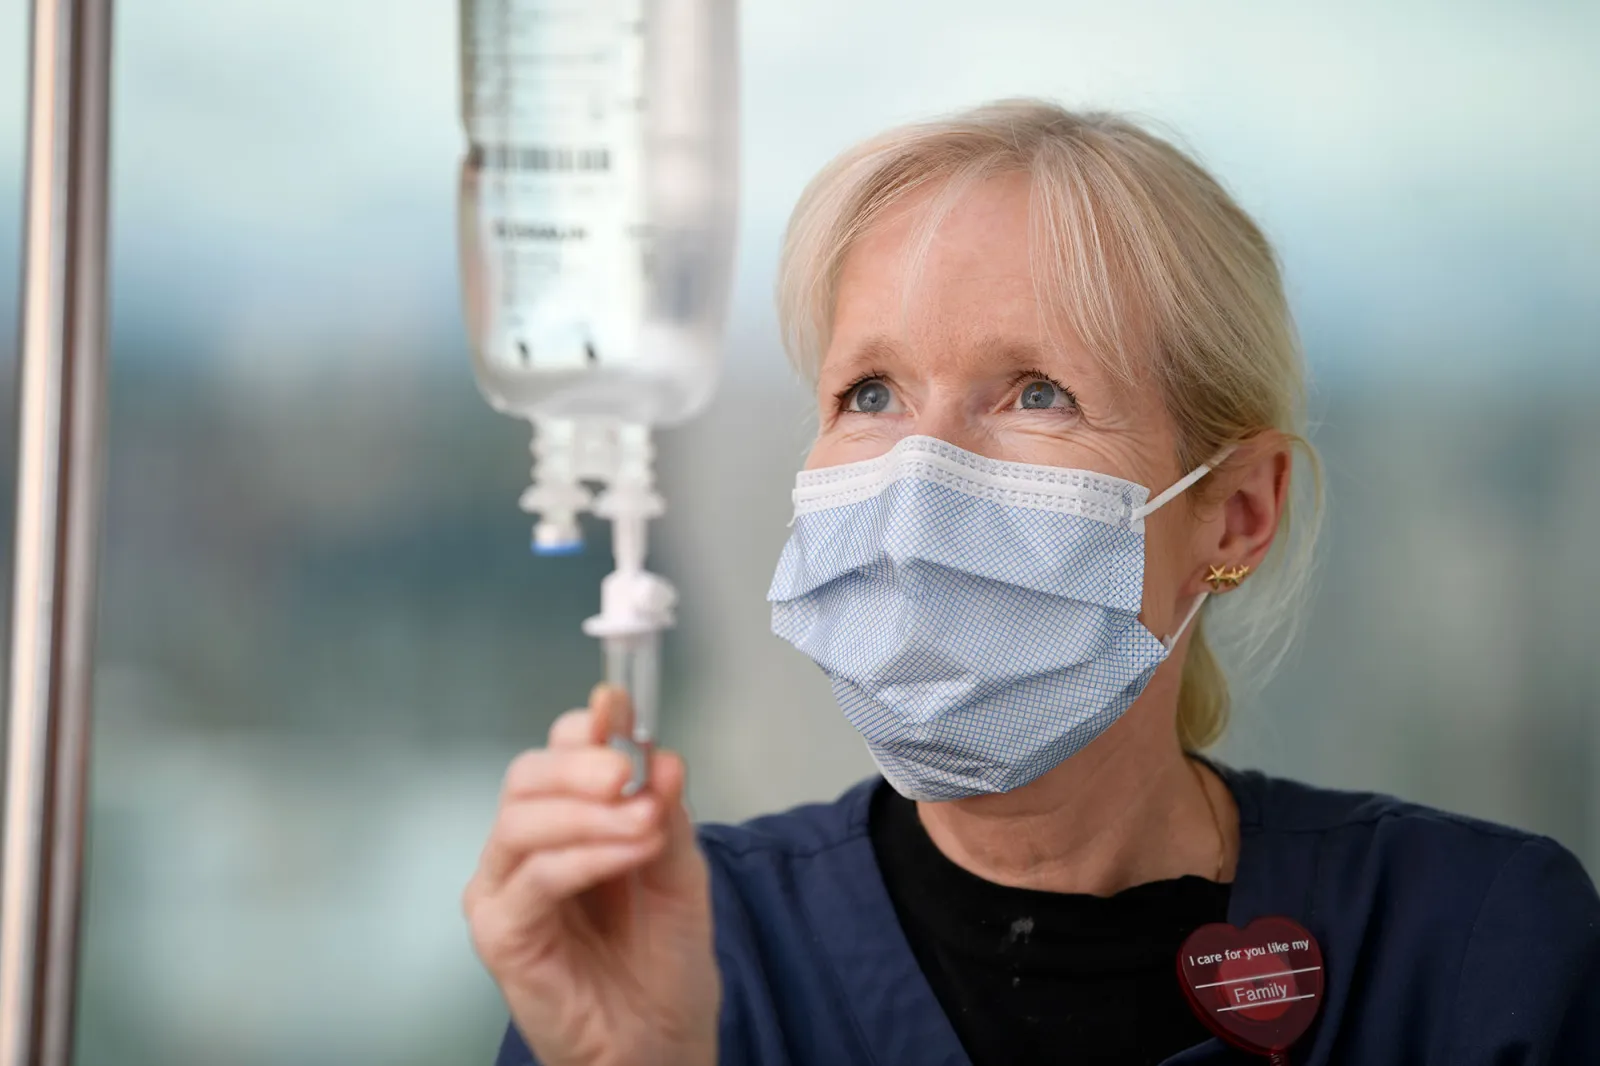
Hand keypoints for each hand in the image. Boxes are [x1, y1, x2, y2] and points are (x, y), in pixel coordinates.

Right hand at [464, 685, 718, 1065]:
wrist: (659, 1045)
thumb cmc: (662, 965)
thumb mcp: (679, 872)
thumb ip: (665, 813)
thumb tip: (661, 754)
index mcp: (563, 823)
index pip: (556, 754)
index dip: (585, 726)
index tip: (619, 705)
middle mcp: (522, 850)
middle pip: (527, 776)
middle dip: (581, 762)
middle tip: (628, 771)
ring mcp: (503, 891)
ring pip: (522, 820)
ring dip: (590, 812)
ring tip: (644, 821)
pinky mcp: (501, 934)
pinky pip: (536, 878)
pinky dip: (586, 855)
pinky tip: (628, 851)